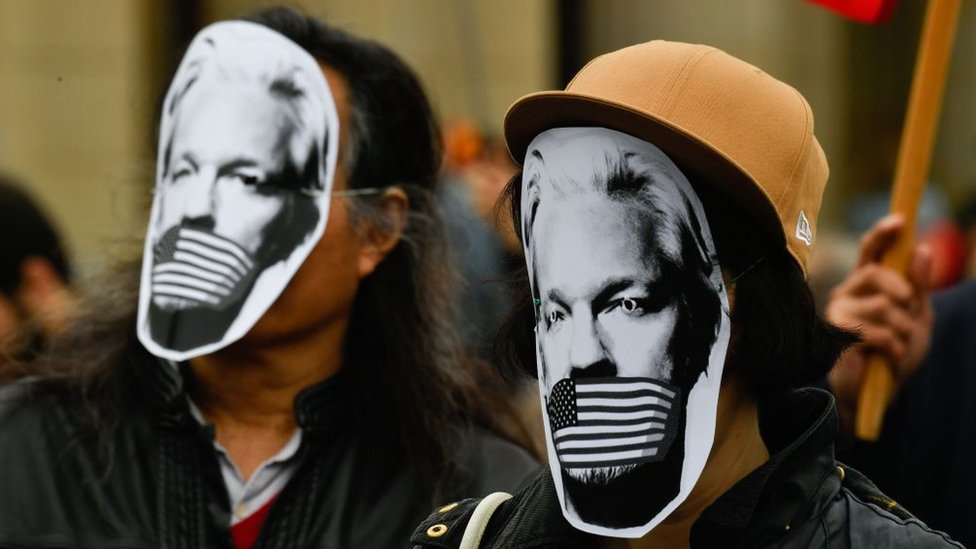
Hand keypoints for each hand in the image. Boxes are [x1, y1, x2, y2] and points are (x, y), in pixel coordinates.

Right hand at [825, 214, 932, 432]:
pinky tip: (890, 357)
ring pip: (883, 307)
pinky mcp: (839, 338)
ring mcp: (840, 315)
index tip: (900, 220)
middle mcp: (847, 293)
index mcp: (866, 283)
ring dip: (903, 329)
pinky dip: (894, 347)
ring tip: (900, 345)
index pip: (869, 250)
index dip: (882, 233)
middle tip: (910, 311)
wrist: (877, 391)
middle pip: (876, 274)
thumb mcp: (917, 316)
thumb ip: (920, 285)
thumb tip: (922, 249)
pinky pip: (877, 333)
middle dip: (903, 292)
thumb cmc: (895, 350)